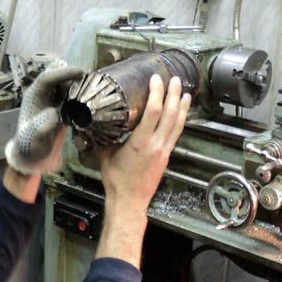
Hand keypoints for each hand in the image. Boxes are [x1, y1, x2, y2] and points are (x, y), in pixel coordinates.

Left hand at [5, 61, 83, 175]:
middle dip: (71, 75)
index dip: (62, 73)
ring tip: (91, 85)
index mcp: (32, 98)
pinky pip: (68, 95)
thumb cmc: (31, 147)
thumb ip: (41, 127)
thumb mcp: (34, 139)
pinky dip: (77, 93)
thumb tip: (53, 113)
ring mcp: (49, 101)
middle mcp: (40, 96)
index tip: (80, 72)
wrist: (33, 157)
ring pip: (63, 84)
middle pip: (56, 78)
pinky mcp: (58, 108)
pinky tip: (89, 97)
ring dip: (75, 83)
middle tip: (89, 77)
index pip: (46, 79)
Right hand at [99, 74, 190, 215]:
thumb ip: (104, 138)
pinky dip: (181, 120)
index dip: (156, 93)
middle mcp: (155, 145)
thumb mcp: (106, 155)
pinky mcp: (166, 156)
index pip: (153, 111)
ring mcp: (163, 151)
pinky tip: (182, 113)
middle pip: (170, 114)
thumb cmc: (118, 182)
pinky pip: (176, 133)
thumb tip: (97, 125)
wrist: (129, 201)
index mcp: (140, 143)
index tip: (155, 80)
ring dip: (182, 106)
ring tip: (184, 92)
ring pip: (178, 123)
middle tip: (174, 80)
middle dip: (173, 94)